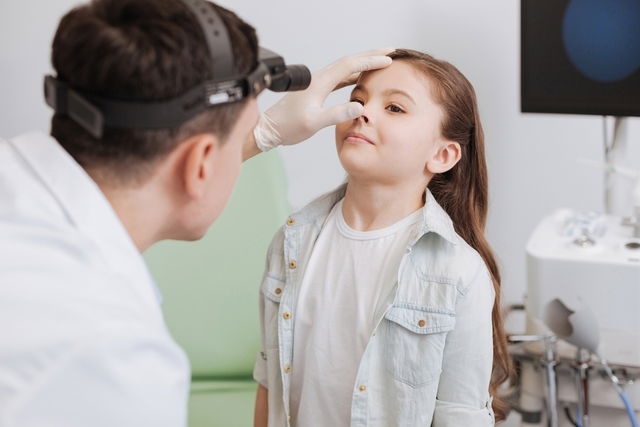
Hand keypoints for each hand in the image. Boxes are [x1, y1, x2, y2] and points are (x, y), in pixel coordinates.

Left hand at [253, 48, 393, 151]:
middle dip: (370, 55)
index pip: (350, 65)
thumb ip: (336, 114)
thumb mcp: (314, 123)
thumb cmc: (289, 127)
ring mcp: (317, 83)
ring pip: (344, 67)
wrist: (269, 129)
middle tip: (390, 51)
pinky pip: (339, 77)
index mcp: (320, 82)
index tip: (388, 59)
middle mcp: (318, 79)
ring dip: (363, 63)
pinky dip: (353, 74)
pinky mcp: (316, 90)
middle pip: (349, 61)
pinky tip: (359, 79)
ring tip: (380, 62)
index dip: (370, 60)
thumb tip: (359, 105)